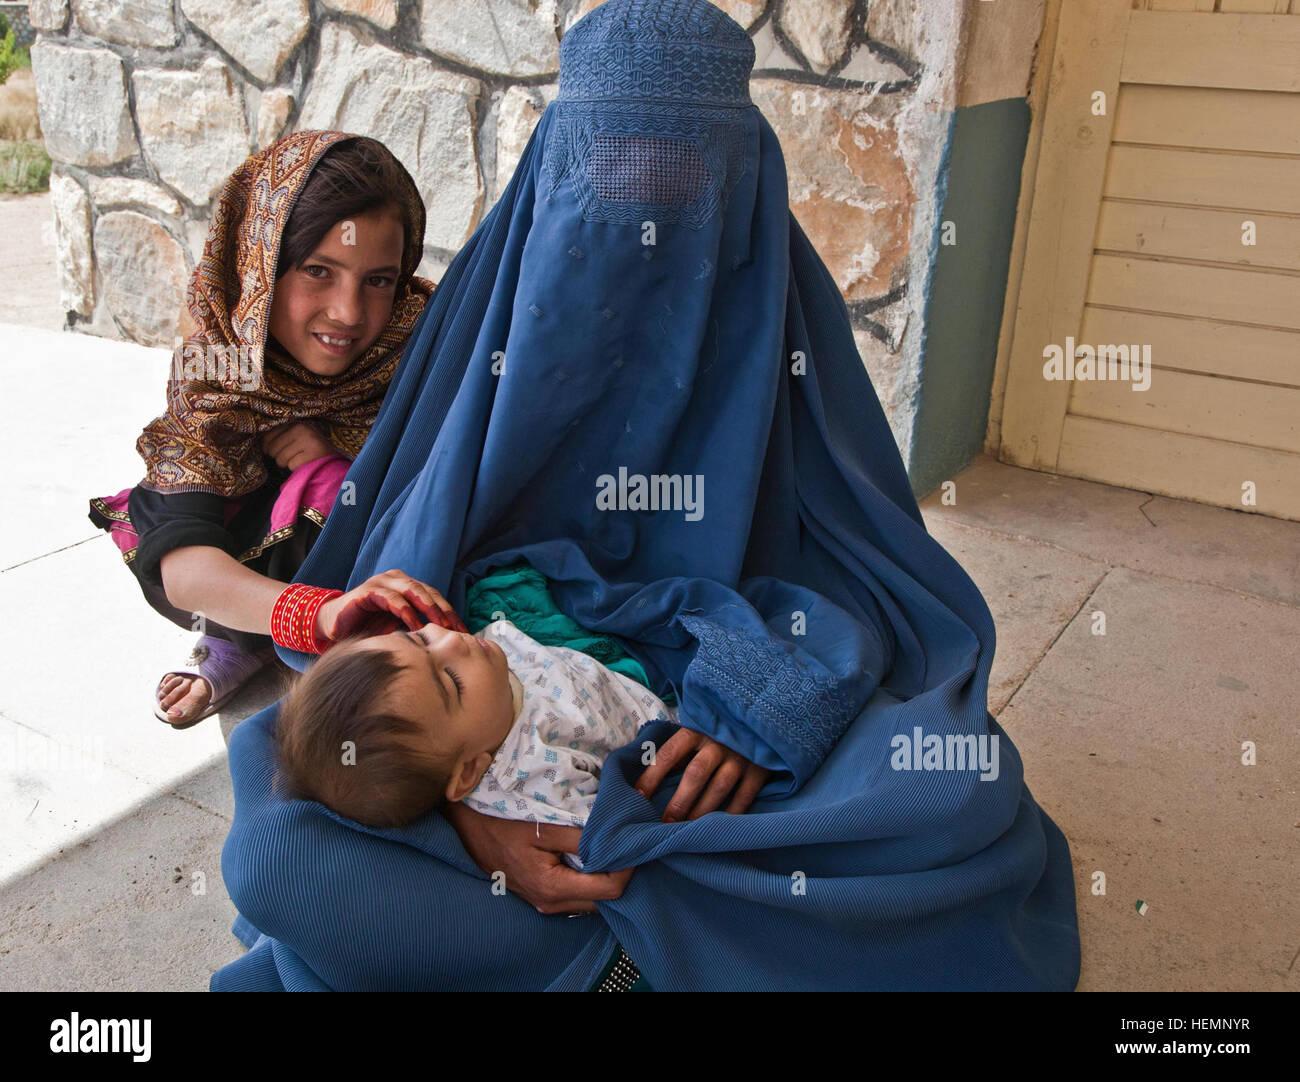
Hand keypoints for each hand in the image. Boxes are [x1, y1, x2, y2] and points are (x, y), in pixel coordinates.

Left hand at [261, 422, 336, 471]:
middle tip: (292, 457)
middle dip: (279, 457)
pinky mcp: (312, 454)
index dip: (267, 447)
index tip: (275, 451)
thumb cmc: (311, 451)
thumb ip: (281, 437)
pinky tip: (306, 464)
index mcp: (296, 424)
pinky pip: (292, 466)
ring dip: (288, 464)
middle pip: (273, 450)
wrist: (334, 462)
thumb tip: (261, 444)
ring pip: (281, 459)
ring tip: (300, 460)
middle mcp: (302, 429)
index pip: (268, 436)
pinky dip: (297, 469)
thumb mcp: (297, 439)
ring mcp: (308, 441)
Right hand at [314, 569, 466, 644]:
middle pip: (428, 592)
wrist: (332, 626)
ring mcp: (382, 583)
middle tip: (457, 629)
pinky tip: (416, 625)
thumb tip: (447, 644)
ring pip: (413, 590)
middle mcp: (396, 580)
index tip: (464, 632)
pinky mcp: (368, 591)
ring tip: (441, 626)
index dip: (450, 613)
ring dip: (429, 608)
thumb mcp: (398, 630)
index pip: (435, 597)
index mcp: (407, 587)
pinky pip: (392, 598)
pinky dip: (406, 611)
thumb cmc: (367, 628)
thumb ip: (419, 630)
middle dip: (444, 611)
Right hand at [442, 802, 632, 914]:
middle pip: (605, 899)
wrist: (466, 829)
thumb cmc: (502, 823)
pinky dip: (591, 878)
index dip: (629, 867)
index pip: (610, 889)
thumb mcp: (544, 826)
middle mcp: (551, 904)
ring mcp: (545, 904)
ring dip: (607, 876)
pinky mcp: (543, 897)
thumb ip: (582, 837)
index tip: (636, 841)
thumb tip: (617, 840)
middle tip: (631, 842)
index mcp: (552, 888)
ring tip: (616, 845)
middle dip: (622, 872)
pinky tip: (595, 855)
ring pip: (592, 899)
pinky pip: (578, 894)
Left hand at [635, 728, 769, 821]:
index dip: (651, 777)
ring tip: (689, 831)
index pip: (668, 754)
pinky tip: (718, 827)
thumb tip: (646, 785)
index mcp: (695, 731)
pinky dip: (731, 814)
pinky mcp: (759, 771)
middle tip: (666, 823)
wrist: (760, 720)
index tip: (637, 798)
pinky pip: (744, 797)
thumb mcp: (695, 733)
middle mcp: (718, 743)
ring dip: (702, 812)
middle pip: (695, 774)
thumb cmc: (716, 733)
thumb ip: (677, 753)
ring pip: (719, 788)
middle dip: (679, 802)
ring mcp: (741, 757)